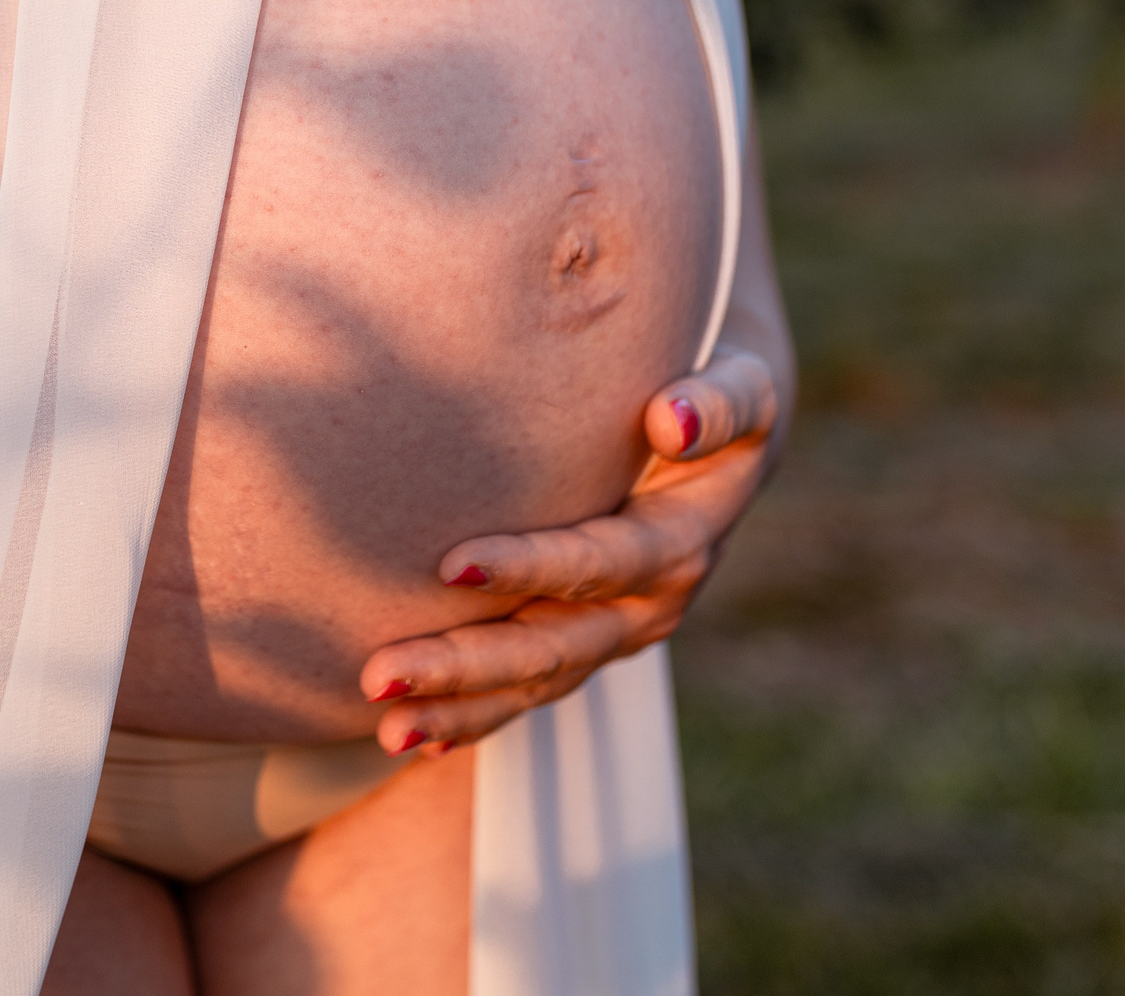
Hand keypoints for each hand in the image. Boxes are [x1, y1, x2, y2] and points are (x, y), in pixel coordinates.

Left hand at [355, 346, 787, 752]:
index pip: (599, 561)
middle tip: (382, 674)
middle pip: (555, 645)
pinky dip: (475, 717)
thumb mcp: (743, 387)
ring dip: (460, 706)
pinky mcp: (588, 641)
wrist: (722, 436)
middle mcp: (651, 603)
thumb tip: (669, 422)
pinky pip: (530, 690)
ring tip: (387, 726)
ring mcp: (618, 631)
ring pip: (536, 682)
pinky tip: (413, 737)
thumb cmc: (715, 391)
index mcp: (680, 540)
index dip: (530, 568)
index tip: (449, 567)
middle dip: (468, 664)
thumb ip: (718, 404)